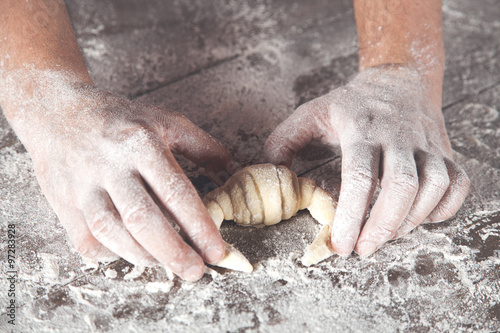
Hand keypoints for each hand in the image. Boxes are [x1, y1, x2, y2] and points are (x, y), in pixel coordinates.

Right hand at [10, 78, 229, 280]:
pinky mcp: (64, 203)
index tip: (216, 250)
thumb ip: (202, 146)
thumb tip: (230, 170)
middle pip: (143, 219)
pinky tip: (131, 252)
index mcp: (141, 144)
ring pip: (113, 233)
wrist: (57, 114)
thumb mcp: (164, 121)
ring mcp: (83, 186)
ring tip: (167, 264)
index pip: (176, 191)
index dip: (199, 226)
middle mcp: (111, 165)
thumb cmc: (119, 119)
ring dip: (145, 257)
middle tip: (195, 271)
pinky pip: (87, 240)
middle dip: (173, 252)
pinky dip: (111, 254)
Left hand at [265, 66, 469, 255]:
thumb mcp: (312, 112)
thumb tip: (271, 172)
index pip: (359, 175)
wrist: (398, 78)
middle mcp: (398, 135)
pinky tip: (420, 219)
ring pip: (434, 186)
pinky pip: (457, 184)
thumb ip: (285, 140)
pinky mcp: (445, 151)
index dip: (350, 214)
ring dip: (411, 220)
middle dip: (382, 226)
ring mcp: (426, 143)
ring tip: (385, 236)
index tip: (340, 244)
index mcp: (361, 127)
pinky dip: (444, 208)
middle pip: (401, 185)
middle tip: (362, 250)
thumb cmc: (351, 104)